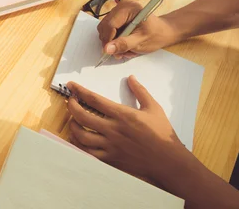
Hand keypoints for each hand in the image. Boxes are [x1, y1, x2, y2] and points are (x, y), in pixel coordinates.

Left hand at [66, 76, 190, 181]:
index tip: (71, 85)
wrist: (168, 161)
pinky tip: (77, 139)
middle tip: (70, 101)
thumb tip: (131, 78)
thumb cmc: (162, 134)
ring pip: (81, 136)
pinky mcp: (110, 159)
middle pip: (82, 116)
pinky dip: (78, 145)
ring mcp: (110, 145)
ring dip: (73, 126)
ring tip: (72, 120)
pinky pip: (87, 153)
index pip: (94, 99)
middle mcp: (113, 129)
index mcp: (122, 115)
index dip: (79, 91)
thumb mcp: (154, 108)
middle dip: (72, 106)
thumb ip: (140, 92)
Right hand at [97, 0, 180, 58]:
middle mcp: (122, 5)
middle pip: (105, 26)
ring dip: (112, 41)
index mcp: (129, 8)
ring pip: (105, 28)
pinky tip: (123, 41)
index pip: (110, 24)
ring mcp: (119, 9)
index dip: (108, 40)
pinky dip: (114, 38)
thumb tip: (107, 48)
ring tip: (124, 47)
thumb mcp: (141, 42)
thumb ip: (123, 44)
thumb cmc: (156, 35)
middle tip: (119, 52)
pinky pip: (108, 28)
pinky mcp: (117, 14)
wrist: (163, 31)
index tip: (110, 52)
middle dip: (110, 41)